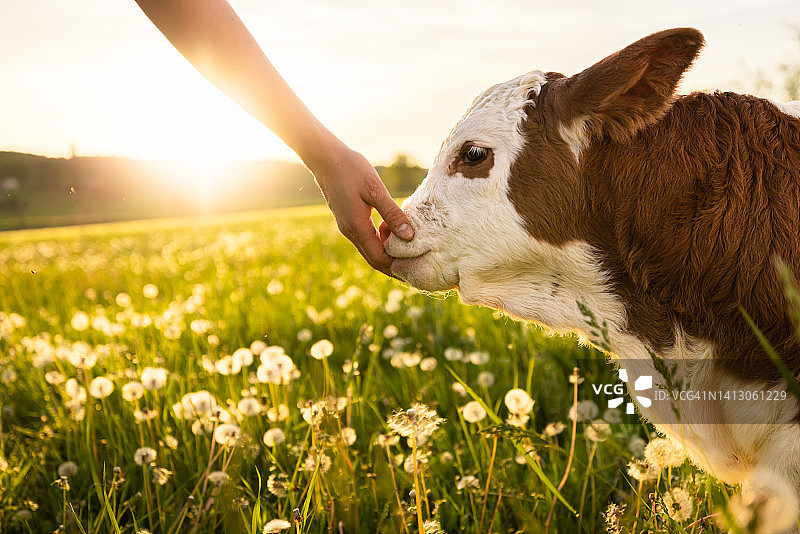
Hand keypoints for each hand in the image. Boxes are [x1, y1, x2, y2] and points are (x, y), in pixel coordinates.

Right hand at [311, 146, 413, 275]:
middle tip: (417, 264)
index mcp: (356, 227)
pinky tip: (393, 229)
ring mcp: (347, 227)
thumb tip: (409, 236)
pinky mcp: (348, 220)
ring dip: (388, 252)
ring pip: (370, 250)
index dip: (397, 265)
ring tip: (409, 246)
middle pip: (375, 260)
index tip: (417, 262)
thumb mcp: (375, 189)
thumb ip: (392, 213)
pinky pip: (366, 239)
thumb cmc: (351, 169)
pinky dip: (381, 240)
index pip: (379, 258)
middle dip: (394, 265)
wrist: (325, 158)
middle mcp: (350, 232)